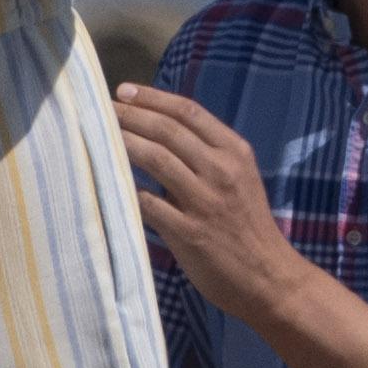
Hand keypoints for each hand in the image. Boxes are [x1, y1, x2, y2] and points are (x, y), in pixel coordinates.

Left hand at [115, 81, 298, 327]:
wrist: (268, 277)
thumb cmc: (248, 226)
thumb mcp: (240, 179)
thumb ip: (207, 156)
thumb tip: (158, 134)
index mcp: (234, 152)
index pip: (188, 112)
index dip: (152, 98)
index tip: (124, 90)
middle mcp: (221, 170)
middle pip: (167, 130)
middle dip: (130, 114)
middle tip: (102, 109)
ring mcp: (206, 201)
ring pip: (156, 158)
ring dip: (123, 143)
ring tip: (99, 135)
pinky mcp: (190, 233)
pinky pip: (149, 204)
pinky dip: (127, 190)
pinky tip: (107, 181)